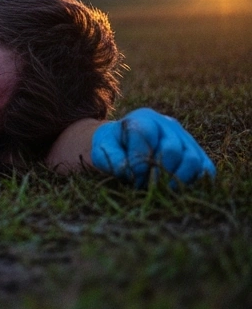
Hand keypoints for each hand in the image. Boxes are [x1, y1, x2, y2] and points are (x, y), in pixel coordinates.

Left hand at [91, 108, 214, 187]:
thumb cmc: (112, 148)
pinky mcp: (198, 153)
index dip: (138, 161)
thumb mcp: (103, 150)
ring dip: (176, 180)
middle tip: (144, 185)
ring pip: (192, 160)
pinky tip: (177, 188)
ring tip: (160, 189)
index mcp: (143, 119)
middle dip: (156, 173)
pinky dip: (194, 181)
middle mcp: (168, 124)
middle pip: (172, 150)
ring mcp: (186, 138)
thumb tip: (130, 172)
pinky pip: (206, 168)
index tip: (131, 176)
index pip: (145, 136)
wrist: (124, 146)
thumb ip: (112, 159)